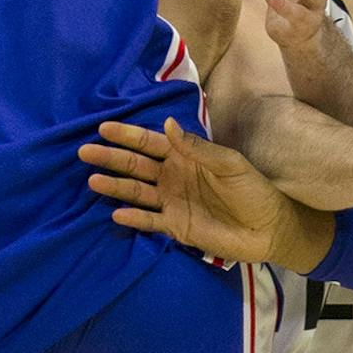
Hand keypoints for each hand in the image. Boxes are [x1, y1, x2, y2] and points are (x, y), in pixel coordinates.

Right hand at [81, 119, 323, 268]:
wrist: (269, 228)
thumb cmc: (252, 190)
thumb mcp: (229, 164)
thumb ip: (197, 148)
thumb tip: (167, 124)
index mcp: (185, 157)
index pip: (151, 143)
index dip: (128, 135)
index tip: (104, 128)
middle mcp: (173, 177)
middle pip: (136, 166)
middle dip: (111, 158)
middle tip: (84, 152)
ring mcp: (172, 202)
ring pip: (137, 192)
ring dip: (115, 187)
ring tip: (92, 181)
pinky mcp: (176, 227)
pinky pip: (149, 221)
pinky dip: (133, 218)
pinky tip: (116, 214)